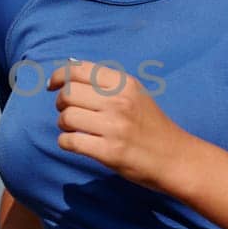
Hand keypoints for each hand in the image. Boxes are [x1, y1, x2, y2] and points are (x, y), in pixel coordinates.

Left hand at [49, 59, 184, 192]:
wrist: (175, 158)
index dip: (59, 76)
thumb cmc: (151, 126)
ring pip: (66, 118)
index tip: (52, 85)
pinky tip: (76, 144)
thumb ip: (108, 84)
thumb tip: (69, 73)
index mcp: (125, 84)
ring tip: (73, 129)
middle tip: (66, 111)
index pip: (79, 70)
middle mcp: (119, 102)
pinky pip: (70, 142)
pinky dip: (66, 143)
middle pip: (68, 93)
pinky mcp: (109, 152)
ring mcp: (115, 127)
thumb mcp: (136, 95)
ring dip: (63, 125)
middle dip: (60, 103)